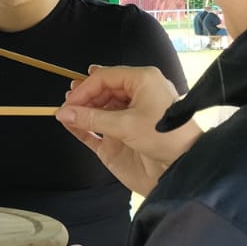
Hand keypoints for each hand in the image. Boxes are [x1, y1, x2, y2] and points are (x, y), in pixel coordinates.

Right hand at [55, 65, 200, 194]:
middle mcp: (136, 95)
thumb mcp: (127, 124)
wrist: (183, 167)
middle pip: (102, 90)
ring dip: (83, 110)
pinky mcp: (122, 138)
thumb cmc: (165, 138)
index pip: (106, 77)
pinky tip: (71, 124)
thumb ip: (92, 118)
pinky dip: (85, 127)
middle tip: (67, 104)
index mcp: (142, 81)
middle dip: (83, 97)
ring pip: (99, 108)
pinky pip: (98, 129)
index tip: (70, 100)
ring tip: (66, 113)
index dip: (85, 87)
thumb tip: (63, 112)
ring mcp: (128, 117)